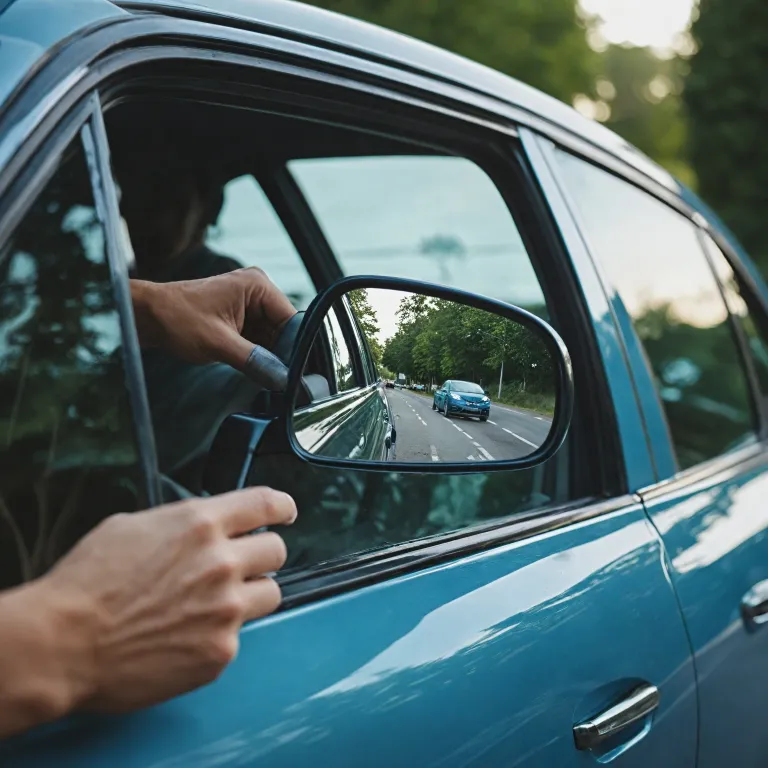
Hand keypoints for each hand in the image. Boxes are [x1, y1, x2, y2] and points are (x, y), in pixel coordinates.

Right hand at [0, 487, 295, 733]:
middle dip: (260, 556)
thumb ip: (182, 523)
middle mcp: (222, 562)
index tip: (286, 512)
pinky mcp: (221, 651)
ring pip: (270, 594)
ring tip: (212, 605)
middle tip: (239, 567)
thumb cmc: (87, 583)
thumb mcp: (133, 526)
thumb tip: (201, 527)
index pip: (265, 503)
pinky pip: (237, 636)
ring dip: (248, 595)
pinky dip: (217, 636)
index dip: (282, 507)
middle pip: (276, 550)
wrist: (63, 643)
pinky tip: (184, 637)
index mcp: (200, 524)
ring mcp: (226, 609)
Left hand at [131, 268, 296, 368]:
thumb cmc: (176, 317)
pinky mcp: (241, 319)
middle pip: (285, 330)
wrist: (146, 317)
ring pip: (274, 338)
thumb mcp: (218, 343)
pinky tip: (259, 371)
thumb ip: (255, 361)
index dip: (298, 348)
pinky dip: (259, 356)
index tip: (299, 374)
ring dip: (271, 358)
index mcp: (257, 286)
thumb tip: (283, 379)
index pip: (293, 320)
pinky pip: (260, 341)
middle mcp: (257, 292)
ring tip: (269, 378)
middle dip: (284, 355)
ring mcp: (249, 306)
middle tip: (285, 381)